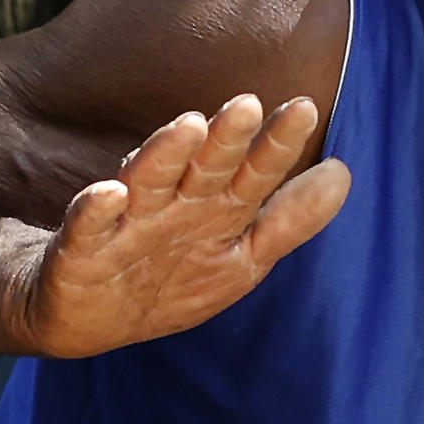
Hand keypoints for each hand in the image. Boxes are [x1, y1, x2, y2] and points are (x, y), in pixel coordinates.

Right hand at [13, 94, 349, 356]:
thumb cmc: (170, 276)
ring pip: (148, 183)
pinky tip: (108, 192)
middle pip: (204, 169)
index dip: (277, 145)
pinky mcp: (80, 250)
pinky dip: (95, 210)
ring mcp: (127, 224)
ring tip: (190, 127)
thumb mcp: (239, 259)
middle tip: (247, 105)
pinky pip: (87, 228)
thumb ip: (288, 220)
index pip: (253, 173)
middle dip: (226, 140)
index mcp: (215, 209)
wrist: (87, 319)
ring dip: (166, 155)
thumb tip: (342, 174)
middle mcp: (173, 205)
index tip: (304, 108)